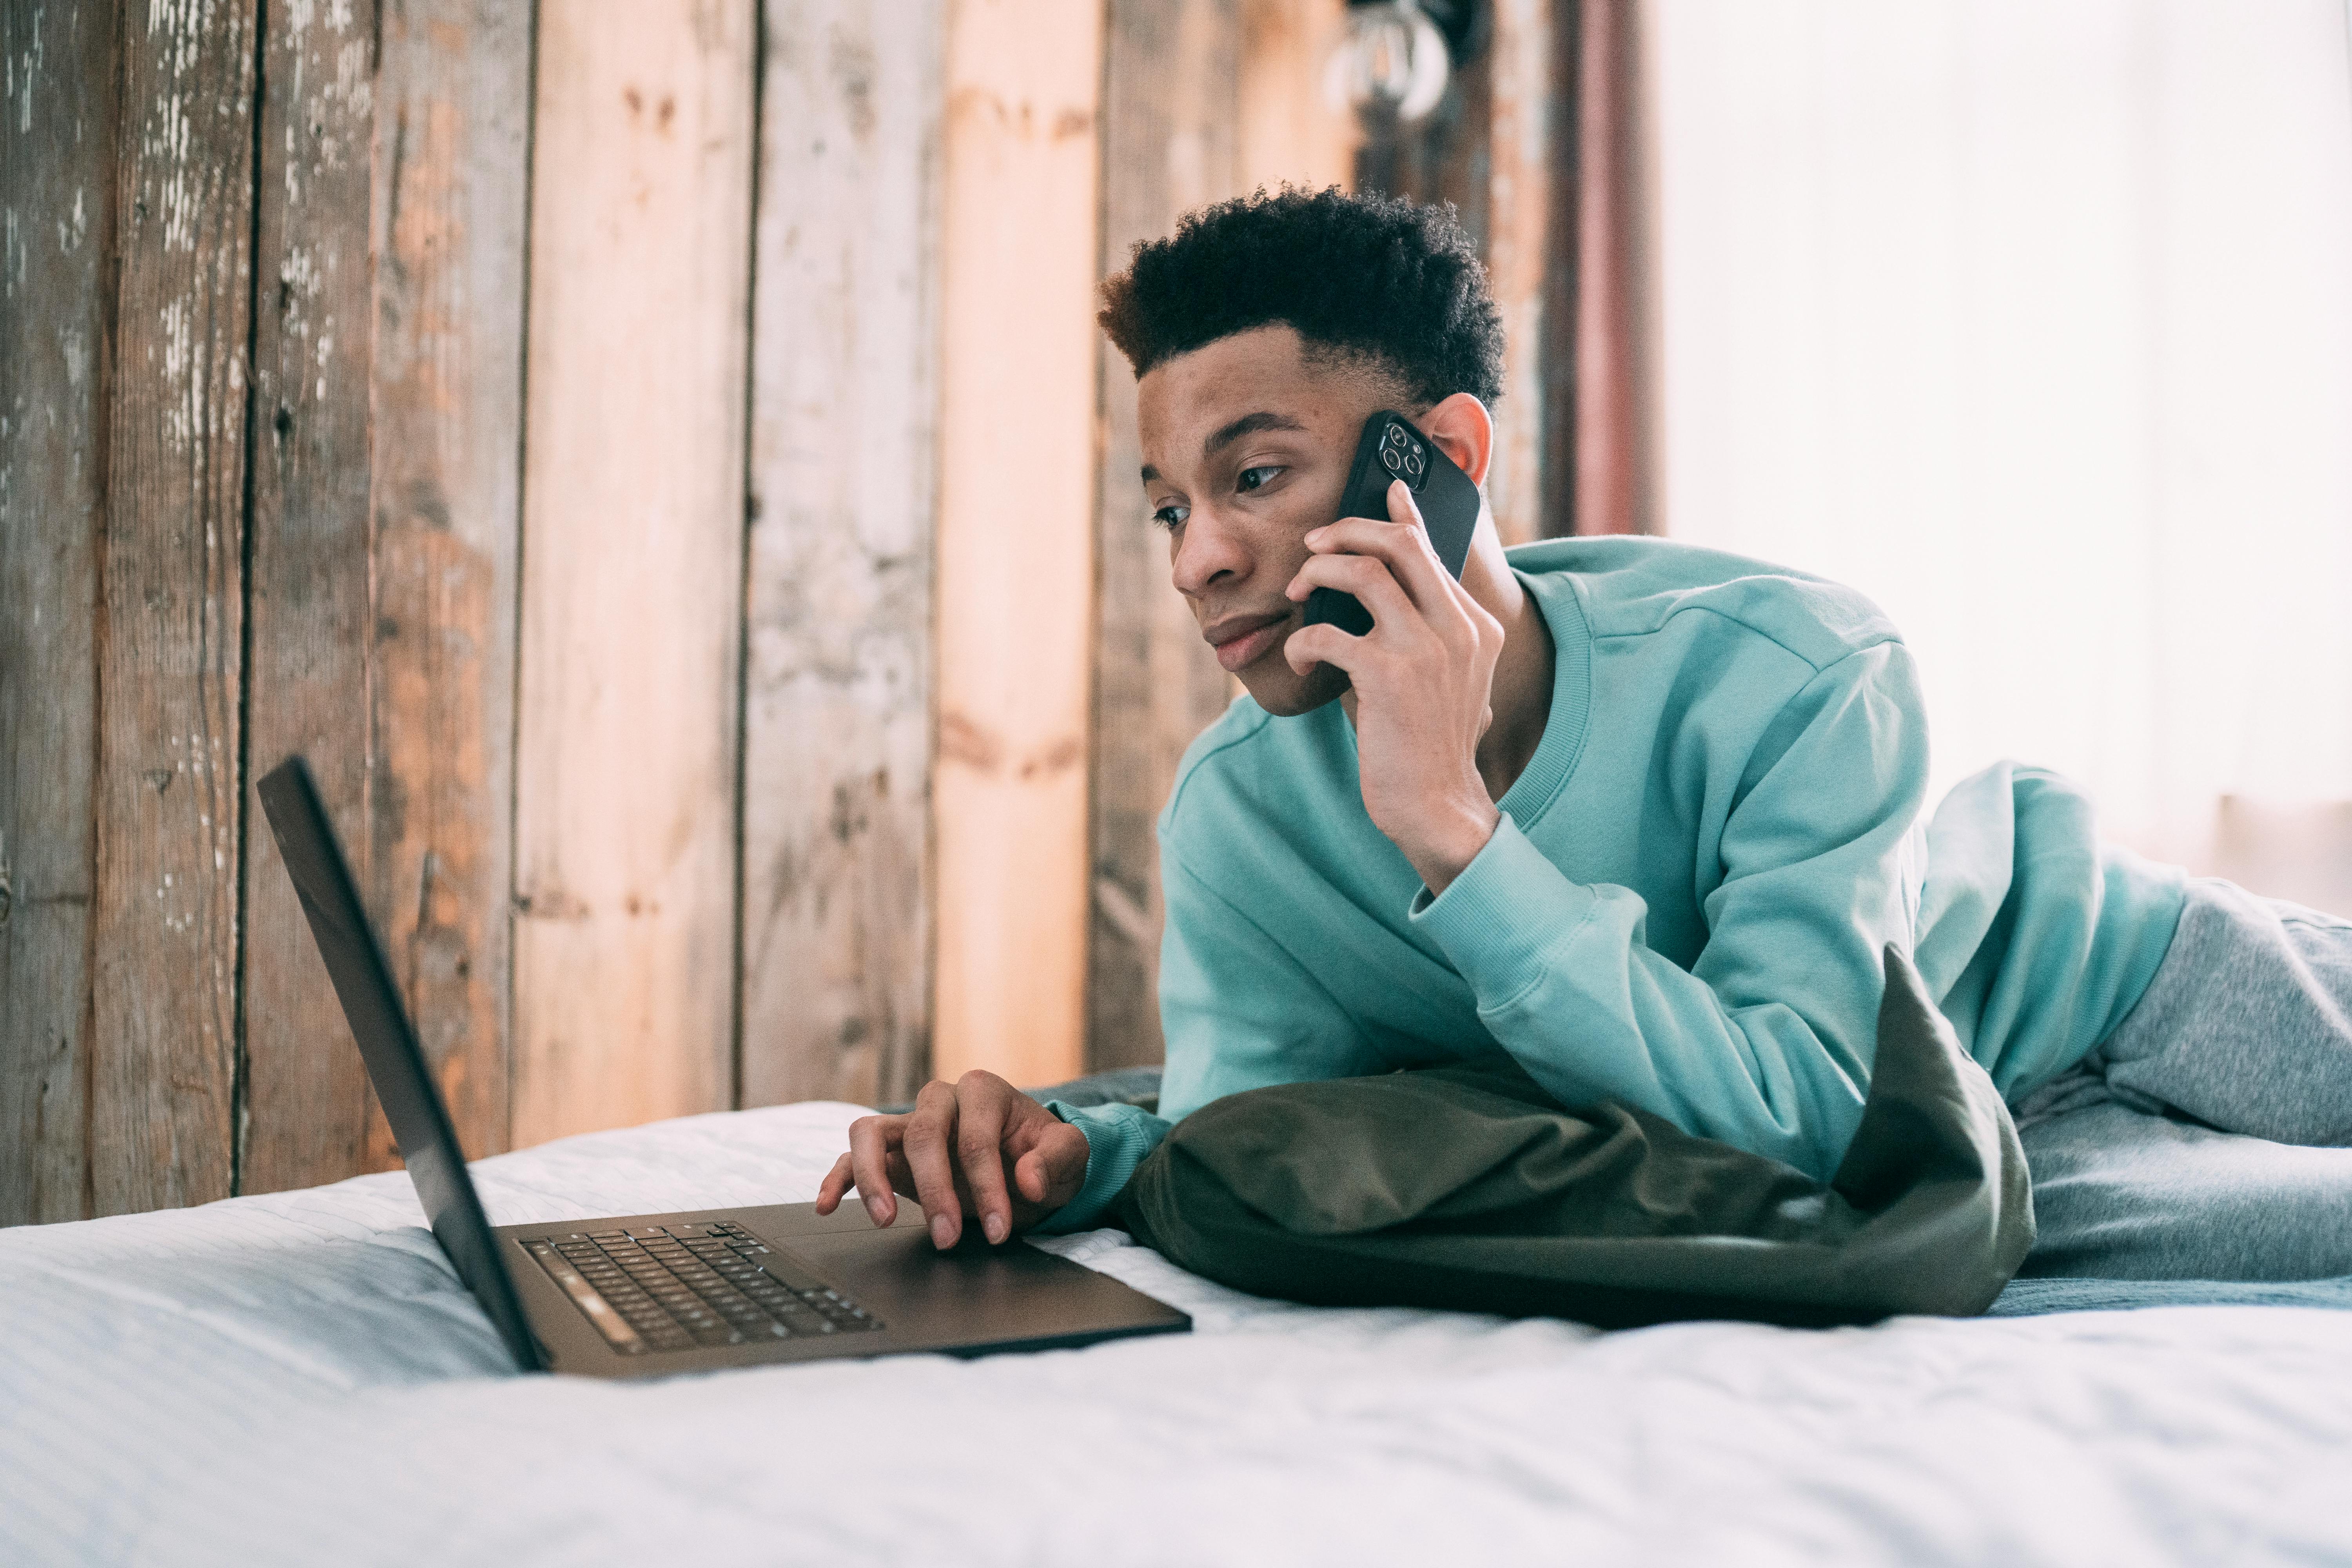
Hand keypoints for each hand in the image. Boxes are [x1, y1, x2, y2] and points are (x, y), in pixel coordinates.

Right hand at [814, 1070, 1091, 1248]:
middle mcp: (942, 1101)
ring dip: (874, 1177)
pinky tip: (827, 1206)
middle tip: (948, 1238)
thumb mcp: (1071, 1154)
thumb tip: (1029, 1180)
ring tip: (885, 1219)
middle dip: (935, 1190)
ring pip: (871, 1132)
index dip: (987, 1185)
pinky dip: (838, 1178)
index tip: (1000, 1230)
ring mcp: (910, 1124)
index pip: (976, 1137)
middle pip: (923, 1134)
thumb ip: (1056, 1159)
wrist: (1031, 1167)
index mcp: (985, 1092)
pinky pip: (852, 1156)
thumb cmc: (1046, 1156)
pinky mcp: (890, 1152)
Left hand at [1284, 477, 1503, 893]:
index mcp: (1476, 625)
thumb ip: (1428, 633)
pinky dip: (1305, 641)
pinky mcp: (1389, 677)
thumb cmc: (1428, 745)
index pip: (1433, 550)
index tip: (1385, 490)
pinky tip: (1303, 662)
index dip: (1402, 516)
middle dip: (1347, 532)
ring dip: (1318, 574)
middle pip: (1400, 545)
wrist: (1437, 805)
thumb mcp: (1445, 681)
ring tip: (1297, 595)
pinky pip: (1329, 632)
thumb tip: (1382, 591)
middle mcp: (1458, 628)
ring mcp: (1427, 650)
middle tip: (1313, 545)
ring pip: (1363, 572)